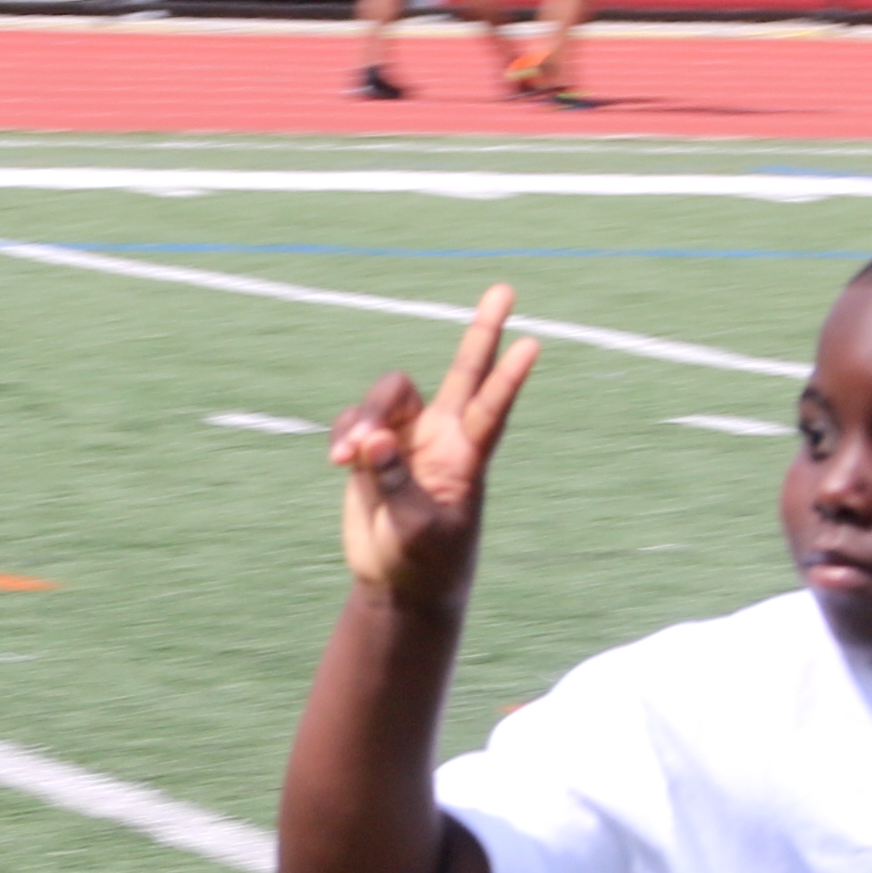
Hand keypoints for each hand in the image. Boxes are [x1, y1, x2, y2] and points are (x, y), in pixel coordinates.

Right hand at [333, 283, 536, 603]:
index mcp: (466, 457)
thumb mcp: (415, 530)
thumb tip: (373, 437)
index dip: (508, 378)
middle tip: (505, 289)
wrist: (398, 583)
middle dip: (482, 331)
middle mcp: (441, 436)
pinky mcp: (372, 449)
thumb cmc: (423, 561)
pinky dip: (344, 433)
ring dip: (365, 415)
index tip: (532, 345)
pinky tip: (338, 459)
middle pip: (463, 372)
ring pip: (389, 395)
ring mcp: (406, 438)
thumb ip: (396, 481)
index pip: (491, 408)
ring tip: (347, 456)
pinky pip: (355, 422)